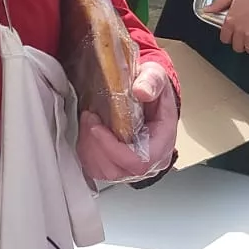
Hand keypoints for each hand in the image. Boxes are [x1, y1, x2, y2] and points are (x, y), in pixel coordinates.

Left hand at [78, 59, 178, 182]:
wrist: (148, 94)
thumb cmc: (153, 90)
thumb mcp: (156, 76)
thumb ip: (151, 82)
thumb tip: (142, 91)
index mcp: (162, 143)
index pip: (139, 161)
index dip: (113, 148)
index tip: (97, 126)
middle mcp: (151, 161)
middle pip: (118, 170)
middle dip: (95, 144)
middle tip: (89, 118)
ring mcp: (133, 166)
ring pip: (104, 172)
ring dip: (88, 147)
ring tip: (87, 123)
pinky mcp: (118, 165)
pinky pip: (96, 169)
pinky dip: (86, 153)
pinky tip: (87, 133)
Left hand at [207, 0, 248, 58]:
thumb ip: (219, 3)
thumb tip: (206, 10)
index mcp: (230, 21)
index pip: (224, 38)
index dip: (229, 37)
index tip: (233, 36)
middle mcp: (239, 31)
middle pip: (236, 47)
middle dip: (240, 44)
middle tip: (245, 39)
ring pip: (248, 50)